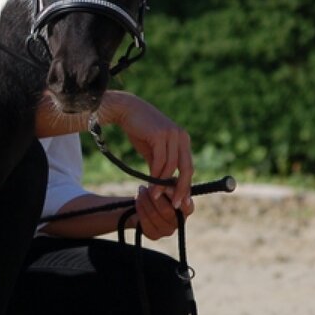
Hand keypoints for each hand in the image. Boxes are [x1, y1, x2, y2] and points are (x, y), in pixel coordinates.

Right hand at [106, 92, 192, 210]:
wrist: (126, 110)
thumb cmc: (138, 130)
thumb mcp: (152, 150)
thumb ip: (159, 164)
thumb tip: (162, 184)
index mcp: (183, 140)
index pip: (188, 166)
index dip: (186, 185)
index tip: (181, 201)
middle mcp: (181, 137)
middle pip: (187, 168)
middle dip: (182, 189)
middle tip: (175, 205)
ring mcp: (172, 135)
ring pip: (172, 166)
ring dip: (163, 184)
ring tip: (156, 197)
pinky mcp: (160, 135)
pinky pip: (161, 161)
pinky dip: (156, 176)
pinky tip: (150, 185)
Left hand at [133, 184, 195, 239]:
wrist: (145, 205)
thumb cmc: (160, 192)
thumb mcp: (167, 184)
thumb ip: (171, 184)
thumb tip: (166, 187)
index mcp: (187, 210)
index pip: (187, 207)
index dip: (176, 198)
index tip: (165, 188)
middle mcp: (179, 223)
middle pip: (166, 211)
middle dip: (155, 197)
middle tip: (148, 187)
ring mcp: (167, 231)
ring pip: (154, 215)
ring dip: (145, 201)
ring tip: (141, 191)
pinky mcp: (154, 235)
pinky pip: (145, 222)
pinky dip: (140, 209)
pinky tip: (138, 201)